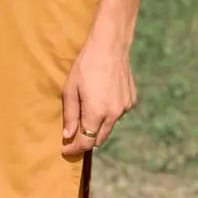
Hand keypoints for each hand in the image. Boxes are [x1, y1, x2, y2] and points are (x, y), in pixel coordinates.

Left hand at [61, 32, 137, 155]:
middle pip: (99, 138)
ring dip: (98, 125)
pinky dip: (109, 113)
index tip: (66, 150)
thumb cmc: (85, 66)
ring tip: (88, 108)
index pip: (86, 142)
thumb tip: (68, 136)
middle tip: (74, 133)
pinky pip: (118, 114)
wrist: (110, 47)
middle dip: (86, 139)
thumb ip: (70, 115)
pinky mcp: (131, 101)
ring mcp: (125, 108)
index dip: (75, 149)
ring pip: (109, 126)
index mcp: (97, 113)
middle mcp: (114, 114)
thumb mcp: (70, 89)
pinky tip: (102, 97)